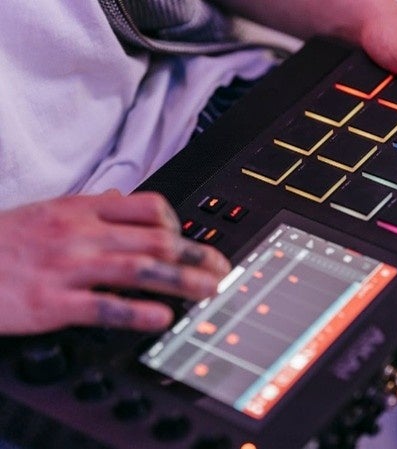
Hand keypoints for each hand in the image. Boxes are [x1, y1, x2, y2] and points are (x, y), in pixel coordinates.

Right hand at [0, 191, 229, 334]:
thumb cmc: (2, 241)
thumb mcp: (47, 211)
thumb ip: (90, 208)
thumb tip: (124, 201)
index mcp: (81, 210)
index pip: (147, 207)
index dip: (178, 225)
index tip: (190, 241)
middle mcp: (81, 234)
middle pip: (155, 240)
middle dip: (197, 255)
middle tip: (222, 268)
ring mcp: (67, 267)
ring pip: (141, 269)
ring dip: (183, 281)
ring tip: (209, 291)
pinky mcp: (51, 302)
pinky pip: (105, 306)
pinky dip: (139, 312)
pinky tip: (162, 318)